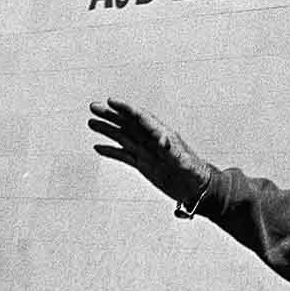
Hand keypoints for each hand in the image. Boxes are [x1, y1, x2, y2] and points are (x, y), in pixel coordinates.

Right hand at [88, 99, 212, 207]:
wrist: (197, 189)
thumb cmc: (194, 174)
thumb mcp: (184, 161)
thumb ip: (172, 150)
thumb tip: (162, 139)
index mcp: (162, 135)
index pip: (141, 118)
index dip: (126, 109)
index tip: (111, 101)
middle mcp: (152, 141)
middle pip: (128, 124)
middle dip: (111, 114)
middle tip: (93, 106)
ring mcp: (147, 152)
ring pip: (123, 137)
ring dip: (107, 129)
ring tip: (91, 122)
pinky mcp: (144, 165)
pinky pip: (124, 155)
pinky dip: (111, 151)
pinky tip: (98, 147)